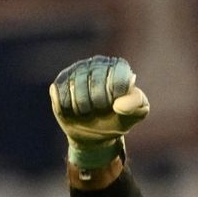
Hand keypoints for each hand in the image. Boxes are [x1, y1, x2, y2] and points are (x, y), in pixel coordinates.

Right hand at [49, 55, 149, 169]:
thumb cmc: (118, 119)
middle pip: (95, 85)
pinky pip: (61, 95)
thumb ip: (136, 105)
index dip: (114, 100)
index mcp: (118, 67)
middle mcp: (97, 63)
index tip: (115, 106)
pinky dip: (67, 109)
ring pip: (76, 89)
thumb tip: (118, 104)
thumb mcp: (135, 114)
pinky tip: (73, 109)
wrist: (96, 133)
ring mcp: (77, 69)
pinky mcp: (61, 80)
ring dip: (82, 108)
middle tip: (99, 109)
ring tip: (87, 110)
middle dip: (97, 106)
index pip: (117, 81)